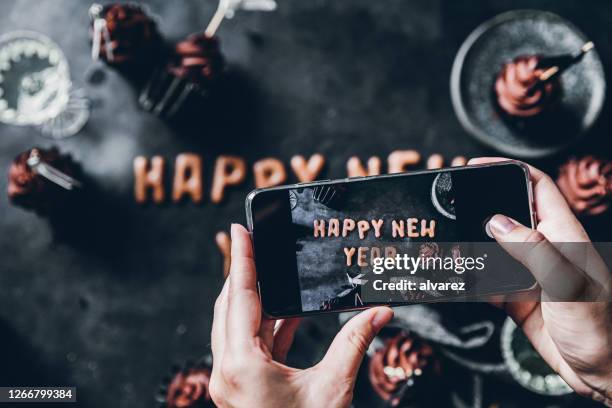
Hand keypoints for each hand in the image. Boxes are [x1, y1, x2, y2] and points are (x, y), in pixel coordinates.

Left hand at [210, 224, 393, 407]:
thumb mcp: (333, 388)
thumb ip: (355, 342)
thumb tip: (380, 312)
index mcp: (241, 366)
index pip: (239, 296)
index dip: (241, 258)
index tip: (240, 229)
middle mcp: (226, 371)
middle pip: (230, 306)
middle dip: (244, 273)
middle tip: (254, 243)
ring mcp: (230, 381)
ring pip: (236, 325)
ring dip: (255, 300)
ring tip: (272, 273)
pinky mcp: (241, 388)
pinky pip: (248, 346)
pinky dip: (266, 326)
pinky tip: (286, 313)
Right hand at [470, 158, 611, 405]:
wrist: (602, 373)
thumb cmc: (600, 328)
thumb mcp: (567, 282)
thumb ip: (533, 249)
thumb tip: (496, 222)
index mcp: (564, 235)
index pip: (536, 187)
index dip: (508, 170)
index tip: (476, 166)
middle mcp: (546, 249)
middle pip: (509, 213)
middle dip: (482, 205)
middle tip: (453, 202)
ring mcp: (530, 273)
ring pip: (494, 247)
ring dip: (472, 243)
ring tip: (447, 239)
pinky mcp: (518, 297)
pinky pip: (488, 280)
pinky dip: (471, 276)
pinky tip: (458, 276)